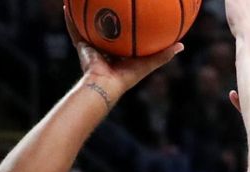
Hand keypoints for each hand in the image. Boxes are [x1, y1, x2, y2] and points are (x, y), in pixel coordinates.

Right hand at [64, 7, 182, 100]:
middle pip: (106, 28)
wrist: (105, 85)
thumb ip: (163, 55)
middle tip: (107, 1)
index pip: (125, 36)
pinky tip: (67, 3)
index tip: (130, 13)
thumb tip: (182, 46)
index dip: (127, 25)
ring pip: (88, 26)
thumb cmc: (127, 77)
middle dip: (106, 15)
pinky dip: (70, 18)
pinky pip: (74, 29)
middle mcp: (106, 49)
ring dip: (86, 13)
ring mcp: (93, 47)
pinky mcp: (82, 46)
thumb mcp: (148, 63)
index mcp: (121, 53)